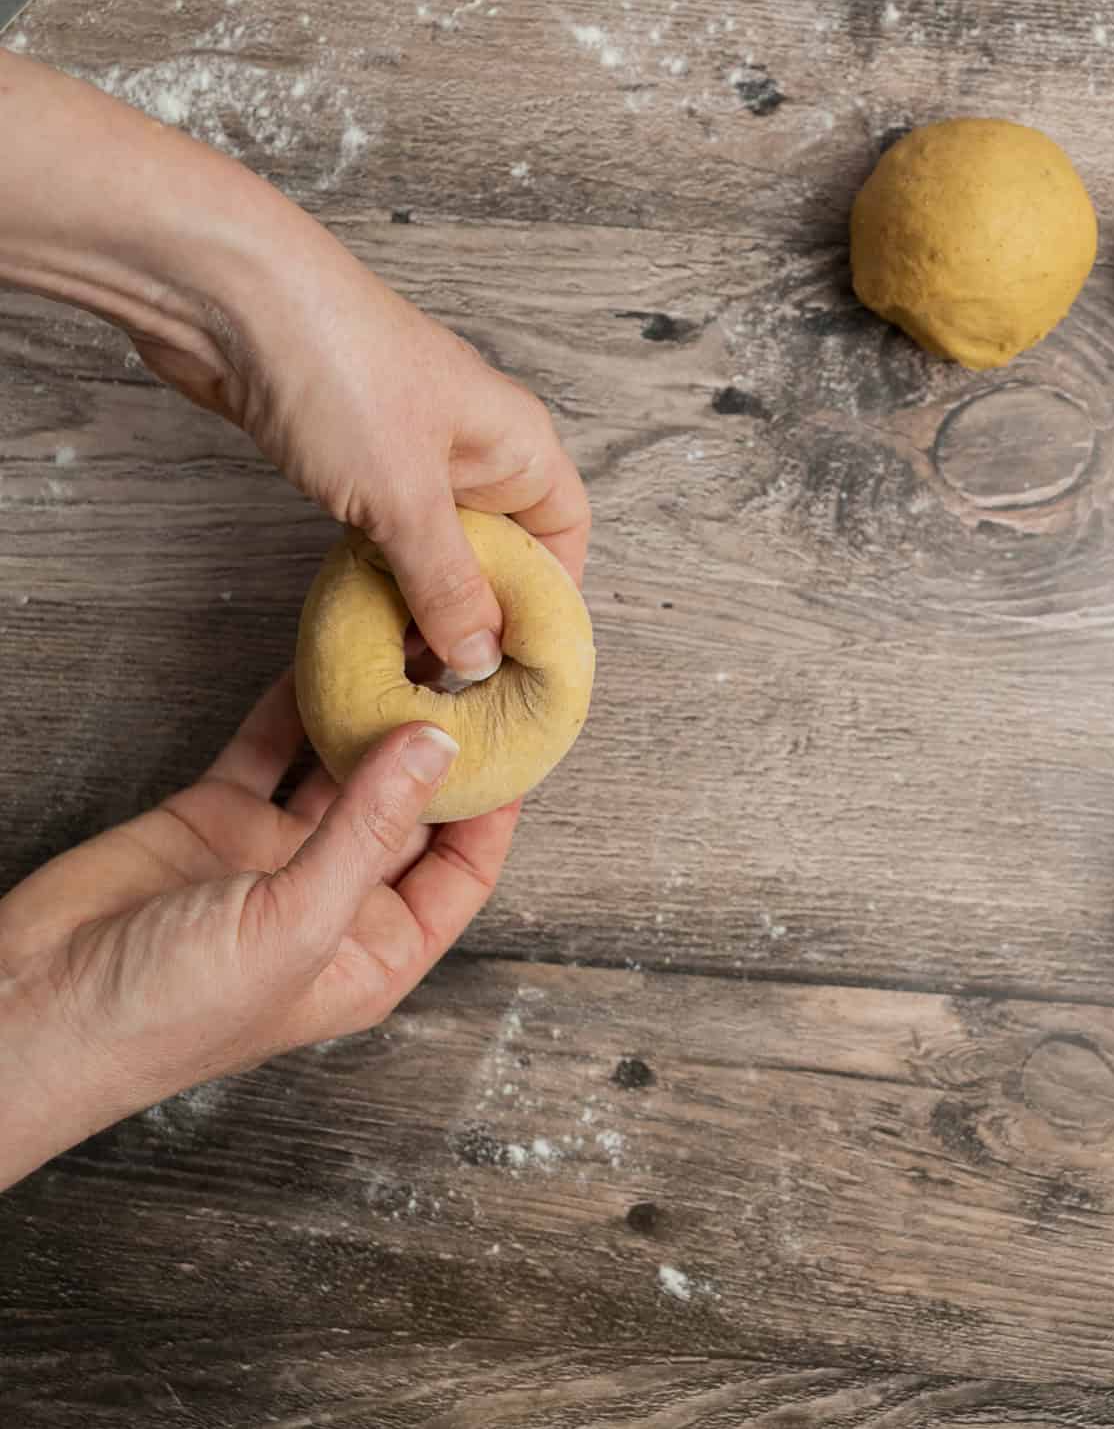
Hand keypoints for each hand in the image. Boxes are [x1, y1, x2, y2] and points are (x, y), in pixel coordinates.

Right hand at [0, 675, 518, 1188]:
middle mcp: (333, 900)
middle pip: (408, 809)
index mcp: (372, 951)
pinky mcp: (217, 815)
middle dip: (439, 744)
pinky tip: (327, 654)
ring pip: (342, 768)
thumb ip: (366, 829)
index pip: (461, 870)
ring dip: (373, 713)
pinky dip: (296, 702)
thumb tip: (434, 743)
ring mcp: (273, 853)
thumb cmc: (168, 1015)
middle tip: (468, 667)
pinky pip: (272, 746)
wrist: (35, 1006)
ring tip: (411, 646)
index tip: (517, 732)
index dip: (494, 806)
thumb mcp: (292, 925)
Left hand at [147, 252, 591, 683]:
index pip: (563, 530)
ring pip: (437, 538)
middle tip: (449, 677)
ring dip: (423, 593)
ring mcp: (410, 444)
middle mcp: (474, 442)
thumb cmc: (339, 371)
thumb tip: (482, 655)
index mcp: (516, 441)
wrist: (230, 301)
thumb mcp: (405, 498)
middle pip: (501, 543)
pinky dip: (378, 566)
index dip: (550, 597)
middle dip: (480, 609)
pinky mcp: (350, 450)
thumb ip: (448, 583)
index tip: (519, 664)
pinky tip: (360, 606)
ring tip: (403, 656)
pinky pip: (384, 525)